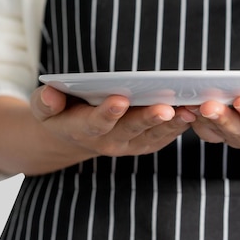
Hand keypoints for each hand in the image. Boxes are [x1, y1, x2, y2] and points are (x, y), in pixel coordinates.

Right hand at [31, 85, 195, 157]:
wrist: (74, 134)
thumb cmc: (60, 111)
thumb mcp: (45, 107)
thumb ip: (46, 102)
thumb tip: (49, 94)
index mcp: (81, 129)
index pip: (94, 123)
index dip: (106, 113)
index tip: (119, 99)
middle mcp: (108, 142)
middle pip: (130, 130)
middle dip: (148, 118)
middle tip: (164, 107)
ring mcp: (129, 145)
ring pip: (153, 136)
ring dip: (172, 124)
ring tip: (189, 109)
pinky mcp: (146, 144)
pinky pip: (165, 137)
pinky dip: (180, 126)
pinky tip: (195, 111)